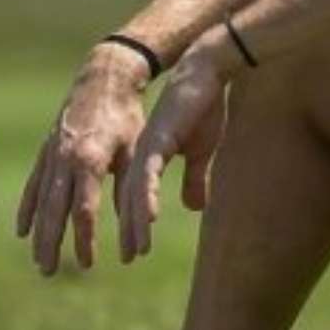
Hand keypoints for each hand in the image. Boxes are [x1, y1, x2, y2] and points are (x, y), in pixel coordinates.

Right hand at [17, 47, 148, 273]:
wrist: (104, 78)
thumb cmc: (128, 117)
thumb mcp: (136, 151)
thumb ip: (132, 188)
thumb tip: (143, 225)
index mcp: (89, 160)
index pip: (84, 210)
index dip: (84, 239)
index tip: (88, 263)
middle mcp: (65, 160)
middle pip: (54, 211)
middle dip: (51, 244)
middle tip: (49, 273)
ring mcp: (52, 155)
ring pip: (41, 201)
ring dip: (38, 233)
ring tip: (38, 261)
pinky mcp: (47, 151)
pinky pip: (33, 185)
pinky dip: (28, 209)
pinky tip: (22, 231)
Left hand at [118, 46, 229, 261]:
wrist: (207, 71)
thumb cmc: (204, 107)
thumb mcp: (200, 151)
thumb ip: (194, 178)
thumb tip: (195, 206)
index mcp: (145, 158)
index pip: (133, 198)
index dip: (129, 226)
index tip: (125, 253)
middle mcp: (140, 155)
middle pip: (127, 200)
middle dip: (121, 232)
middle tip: (123, 259)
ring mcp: (147, 147)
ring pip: (136, 194)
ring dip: (136, 224)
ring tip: (136, 249)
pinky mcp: (158, 139)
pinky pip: (149, 174)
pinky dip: (148, 198)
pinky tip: (148, 220)